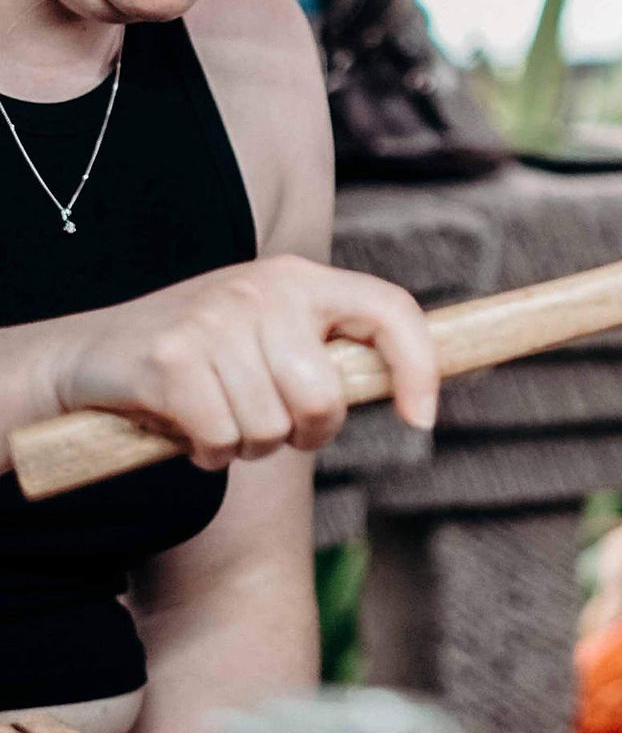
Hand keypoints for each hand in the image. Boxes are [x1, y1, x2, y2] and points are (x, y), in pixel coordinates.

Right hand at [52, 255, 437, 469]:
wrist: (88, 356)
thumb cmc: (202, 357)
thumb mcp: (271, 336)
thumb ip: (328, 356)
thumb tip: (415, 399)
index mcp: (300, 279)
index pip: (390, 308)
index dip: (419, 366)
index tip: (422, 418)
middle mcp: (264, 289)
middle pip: (324, 399)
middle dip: (301, 433)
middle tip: (266, 422)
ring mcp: (215, 320)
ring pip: (270, 429)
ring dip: (246, 445)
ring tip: (217, 414)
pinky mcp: (171, 359)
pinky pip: (222, 440)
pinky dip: (207, 453)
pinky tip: (185, 425)